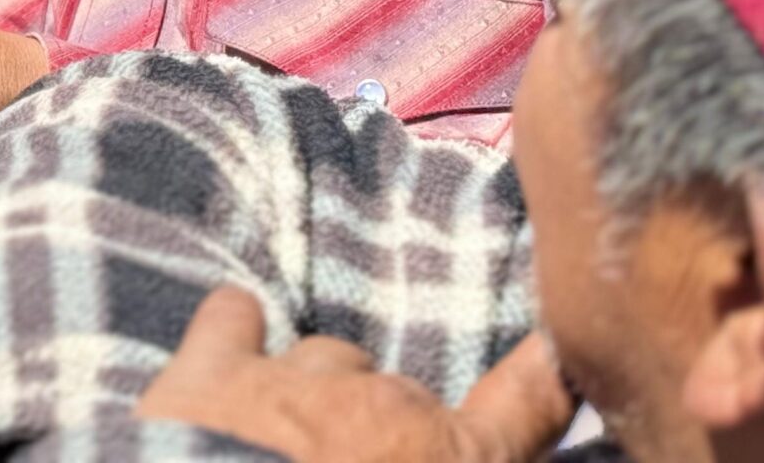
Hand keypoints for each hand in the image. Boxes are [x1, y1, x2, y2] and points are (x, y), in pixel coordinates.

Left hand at [136, 288, 574, 462]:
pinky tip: (227, 358)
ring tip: (278, 452)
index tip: (550, 354)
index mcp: (455, 460)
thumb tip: (439, 448)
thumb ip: (453, 454)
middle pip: (402, 398)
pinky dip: (234, 331)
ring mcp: (299, 382)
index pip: (526, 408)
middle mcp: (393, 408)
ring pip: (322, 358)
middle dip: (381, 434)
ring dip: (310, 394)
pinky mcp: (213, 370)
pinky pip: (234, 315)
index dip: (540, 377)